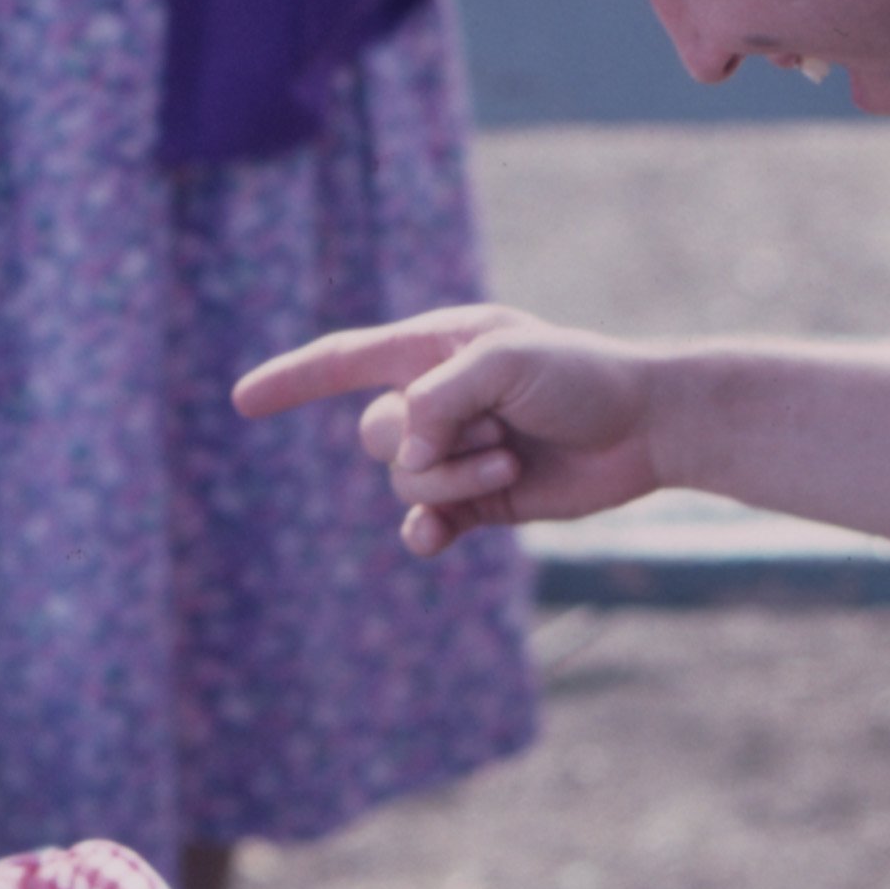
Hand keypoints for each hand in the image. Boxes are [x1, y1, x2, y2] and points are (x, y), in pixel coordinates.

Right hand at [234, 304, 665, 555]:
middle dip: (427, 445)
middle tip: (496, 434)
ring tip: (511, 459)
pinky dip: (427, 531)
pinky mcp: (478, 499)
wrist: (648, 428)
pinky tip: (436, 539)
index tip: (241, 400)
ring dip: (453, 479)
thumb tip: (401, 453)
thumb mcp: (508, 363)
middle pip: (374, 435)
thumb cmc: (583, 377)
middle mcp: (434, 400)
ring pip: (403, 482)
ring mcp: (454, 452)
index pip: (345, 361)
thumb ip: (440, 399)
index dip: (293, 379)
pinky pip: (424, 524)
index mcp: (432, 349)